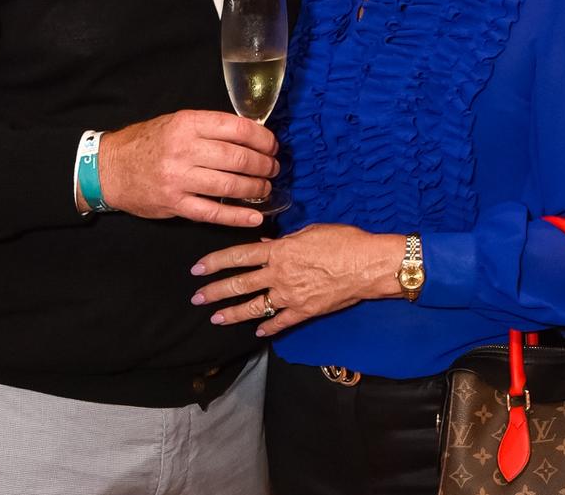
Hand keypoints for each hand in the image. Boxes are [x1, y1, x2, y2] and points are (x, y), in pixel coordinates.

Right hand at [96, 109, 278, 226]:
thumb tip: (250, 135)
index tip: (272, 145)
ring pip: (230, 185)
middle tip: (273, 168)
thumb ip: (209, 127)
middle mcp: (184, 149)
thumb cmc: (147, 143)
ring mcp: (179, 179)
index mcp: (188, 123)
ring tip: (265, 187)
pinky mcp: (175, 204)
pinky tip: (255, 217)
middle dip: (264, 164)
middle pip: (239, 158)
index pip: (237, 129)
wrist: (109, 168)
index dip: (262, 138)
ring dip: (256, 188)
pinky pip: (213, 212)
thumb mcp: (176, 121)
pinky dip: (238, 216)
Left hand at [189, 224, 403, 335]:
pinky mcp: (305, 312)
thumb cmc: (342, 240)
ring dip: (232, 313)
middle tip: (196, 298)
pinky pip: (281, 322)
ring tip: (216, 318)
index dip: (215, 262)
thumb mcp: (310, 231)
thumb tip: (265, 244)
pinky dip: (268, 328)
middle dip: (214, 291)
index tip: (197, 269)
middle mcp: (279, 275)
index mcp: (279, 251)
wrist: (367, 265)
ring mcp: (290, 296)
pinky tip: (257, 332)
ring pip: (254, 307)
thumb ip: (284, 241)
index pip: (238, 256)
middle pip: (240, 284)